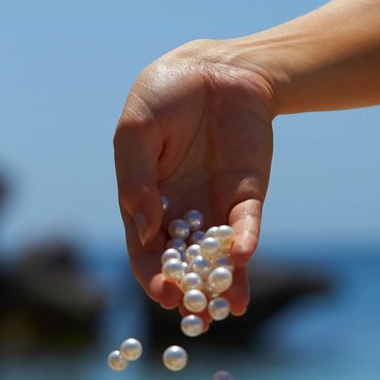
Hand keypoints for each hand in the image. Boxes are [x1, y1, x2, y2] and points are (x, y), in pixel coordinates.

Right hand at [114, 39, 275, 322]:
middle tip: (193, 310)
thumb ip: (133, 178)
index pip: (144, 249)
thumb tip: (142, 227)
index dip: (151, 274)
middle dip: (188, 288)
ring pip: (218, 255)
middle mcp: (180, 214)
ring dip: (225, 280)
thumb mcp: (135, 131)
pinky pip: (245, 224)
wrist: (214, 70)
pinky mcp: (246, 195)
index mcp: (146, 203)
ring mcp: (215, 208)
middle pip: (182, 262)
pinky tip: (244, 255)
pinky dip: (245, 240)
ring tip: (230, 305)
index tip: (161, 293)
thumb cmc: (164, 97)